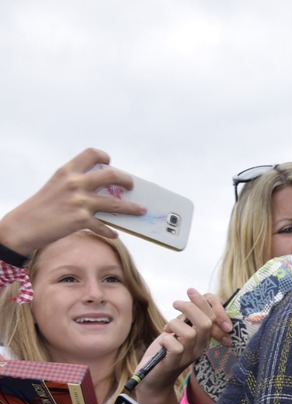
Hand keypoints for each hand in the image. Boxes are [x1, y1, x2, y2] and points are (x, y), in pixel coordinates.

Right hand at [0, 148, 145, 254]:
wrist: (23, 225)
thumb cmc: (41, 206)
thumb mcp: (56, 186)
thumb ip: (76, 182)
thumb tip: (101, 188)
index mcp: (67, 171)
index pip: (91, 154)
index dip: (104, 157)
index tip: (110, 163)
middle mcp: (75, 183)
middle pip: (112, 175)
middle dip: (127, 180)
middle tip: (132, 185)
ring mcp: (79, 202)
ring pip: (117, 203)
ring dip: (132, 208)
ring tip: (141, 210)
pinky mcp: (81, 220)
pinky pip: (104, 226)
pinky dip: (110, 231)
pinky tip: (114, 234)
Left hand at [135, 288, 232, 398]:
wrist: (153, 378)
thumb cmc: (165, 350)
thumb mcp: (179, 330)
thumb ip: (188, 318)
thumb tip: (193, 297)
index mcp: (204, 337)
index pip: (214, 317)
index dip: (206, 302)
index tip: (190, 290)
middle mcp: (200, 347)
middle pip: (206, 323)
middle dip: (191, 308)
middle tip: (176, 303)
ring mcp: (188, 356)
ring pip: (190, 334)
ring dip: (175, 325)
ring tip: (167, 328)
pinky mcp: (173, 363)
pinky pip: (174, 346)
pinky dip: (166, 339)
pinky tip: (163, 340)